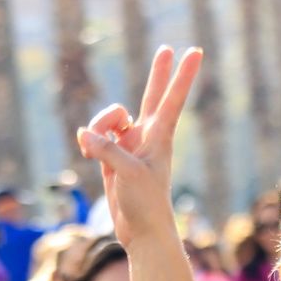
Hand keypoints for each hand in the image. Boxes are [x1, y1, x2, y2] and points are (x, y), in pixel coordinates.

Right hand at [77, 46, 201, 244]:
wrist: (141, 231)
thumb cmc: (145, 203)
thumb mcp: (127, 174)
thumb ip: (106, 149)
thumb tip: (85, 134)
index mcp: (159, 136)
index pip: (172, 98)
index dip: (182, 75)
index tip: (196, 52)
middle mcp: (147, 136)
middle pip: (152, 95)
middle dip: (158, 73)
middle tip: (167, 48)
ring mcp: (130, 144)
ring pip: (109, 117)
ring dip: (97, 125)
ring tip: (91, 148)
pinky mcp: (113, 156)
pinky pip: (96, 135)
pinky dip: (88, 140)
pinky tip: (86, 152)